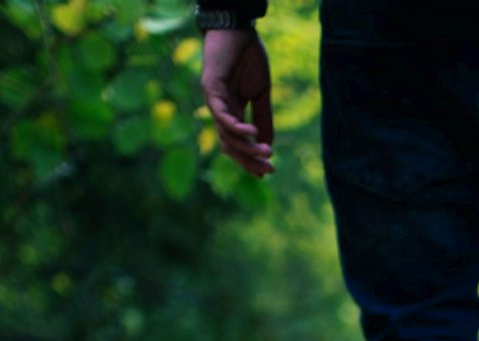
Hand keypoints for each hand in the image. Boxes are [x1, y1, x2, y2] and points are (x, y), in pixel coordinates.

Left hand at [202, 27, 273, 176]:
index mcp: (232, 111)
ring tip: (266, 153)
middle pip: (229, 145)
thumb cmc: (249, 58)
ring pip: (226, 134)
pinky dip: (236, 126)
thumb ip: (263, 118)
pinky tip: (252, 133)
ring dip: (246, 147)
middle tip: (268, 171)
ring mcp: (213, 101)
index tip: (266, 172)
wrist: (238, 30)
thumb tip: (267, 144)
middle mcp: (219, 110)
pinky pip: (222, 115)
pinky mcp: (210, 88)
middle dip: (248, 160)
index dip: (249, 159)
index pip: (237, 142)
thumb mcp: (261, 93)